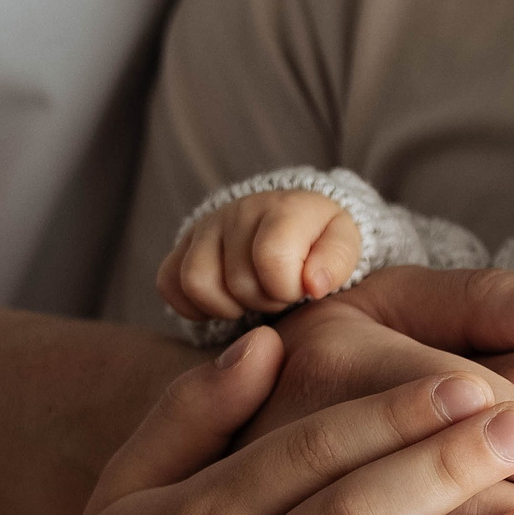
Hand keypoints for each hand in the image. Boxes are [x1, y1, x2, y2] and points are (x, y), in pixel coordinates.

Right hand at [159, 189, 364, 321]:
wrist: (292, 221)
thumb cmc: (320, 239)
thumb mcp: (344, 244)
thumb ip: (337, 262)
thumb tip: (314, 284)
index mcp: (282, 208)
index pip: (272, 260)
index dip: (287, 289)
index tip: (300, 289)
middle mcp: (238, 210)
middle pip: (238, 282)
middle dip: (265, 301)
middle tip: (280, 294)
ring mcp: (205, 227)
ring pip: (196, 283)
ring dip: (227, 306)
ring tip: (252, 299)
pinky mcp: (181, 246)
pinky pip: (169, 284)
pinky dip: (194, 305)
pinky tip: (225, 302)